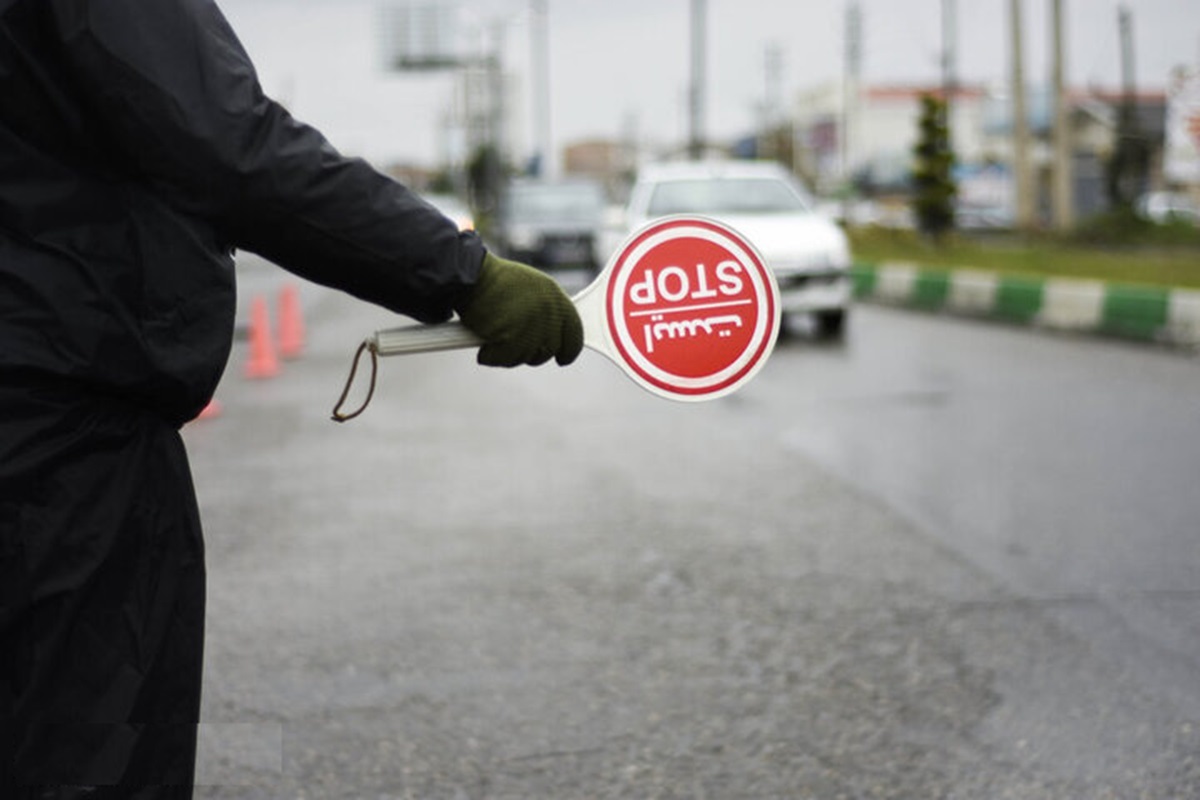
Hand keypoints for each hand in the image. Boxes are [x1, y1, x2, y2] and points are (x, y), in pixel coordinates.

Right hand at [455, 253, 583, 366]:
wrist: (470, 275)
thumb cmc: (495, 281)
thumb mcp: (531, 289)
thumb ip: (546, 310)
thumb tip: (553, 334)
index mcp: (556, 298)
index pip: (575, 334)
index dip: (569, 350)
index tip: (563, 358)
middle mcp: (549, 312)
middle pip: (548, 350)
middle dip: (531, 352)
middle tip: (513, 343)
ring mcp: (531, 326)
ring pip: (525, 357)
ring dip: (509, 353)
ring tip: (495, 333)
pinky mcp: (511, 337)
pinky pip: (503, 359)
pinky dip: (491, 355)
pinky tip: (484, 340)